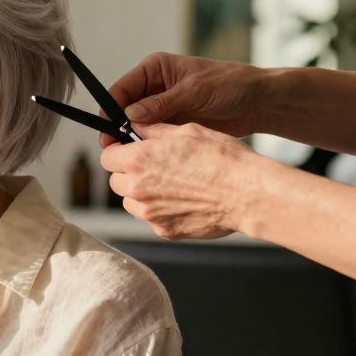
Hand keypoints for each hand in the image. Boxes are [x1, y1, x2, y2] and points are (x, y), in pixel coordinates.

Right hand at [98, 52, 267, 148]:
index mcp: (155, 69)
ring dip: (132, 138)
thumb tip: (129, 115)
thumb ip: (160, 103)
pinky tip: (146, 156)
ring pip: (135, 124)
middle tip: (114, 149)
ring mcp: (163, 106)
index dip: (111, 109)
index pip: (122, 88)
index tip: (107, 130)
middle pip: (123, 108)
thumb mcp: (194, 91)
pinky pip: (151, 135)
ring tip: (130, 156)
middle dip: (117, 127)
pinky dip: (147, 145)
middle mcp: (154, 87)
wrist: (259, 102)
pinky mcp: (172, 123)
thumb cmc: (231, 85)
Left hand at [100, 123, 262, 239]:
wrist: (247, 194)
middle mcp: (138, 188)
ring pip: (130, 203)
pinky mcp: (164, 231)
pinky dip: (160, 210)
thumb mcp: (188, 131)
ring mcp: (150, 213)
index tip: (128, 151)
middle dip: (128, 174)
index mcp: (139, 160)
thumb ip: (155, 130)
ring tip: (170, 185)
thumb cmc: (223, 160)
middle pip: (116, 181)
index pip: (107, 157)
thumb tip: (137, 125)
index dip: (118, 152)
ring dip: (141, 194)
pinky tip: (182, 200)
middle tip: (152, 167)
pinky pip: (151, 219)